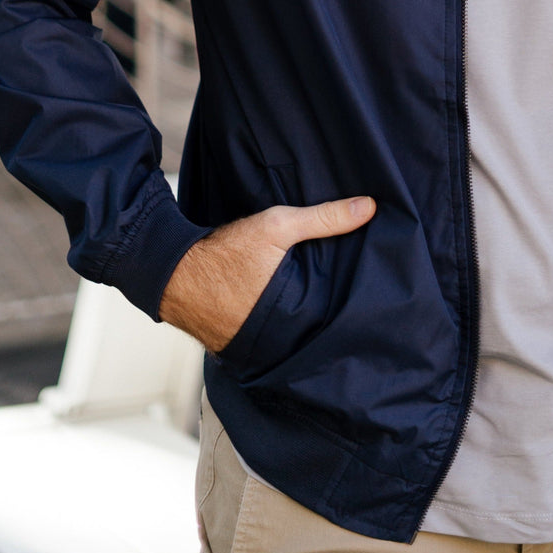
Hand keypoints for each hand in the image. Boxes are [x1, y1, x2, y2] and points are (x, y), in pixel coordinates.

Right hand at [159, 195, 375, 351]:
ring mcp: (265, 345)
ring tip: (334, 297)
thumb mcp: (278, 226)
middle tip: (362, 293)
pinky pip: (279, 331)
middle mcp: (283, 339)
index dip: (357, 303)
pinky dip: (288, 319)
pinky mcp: (249, 342)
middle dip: (337, 310)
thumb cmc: (225, 253)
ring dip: (312, 315)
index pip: (340, 316)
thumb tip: (369, 207)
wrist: (173, 273)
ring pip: (302, 330)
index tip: (379, 289)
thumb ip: (324, 218)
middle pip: (323, 325)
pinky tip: (296, 302)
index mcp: (296, 317)